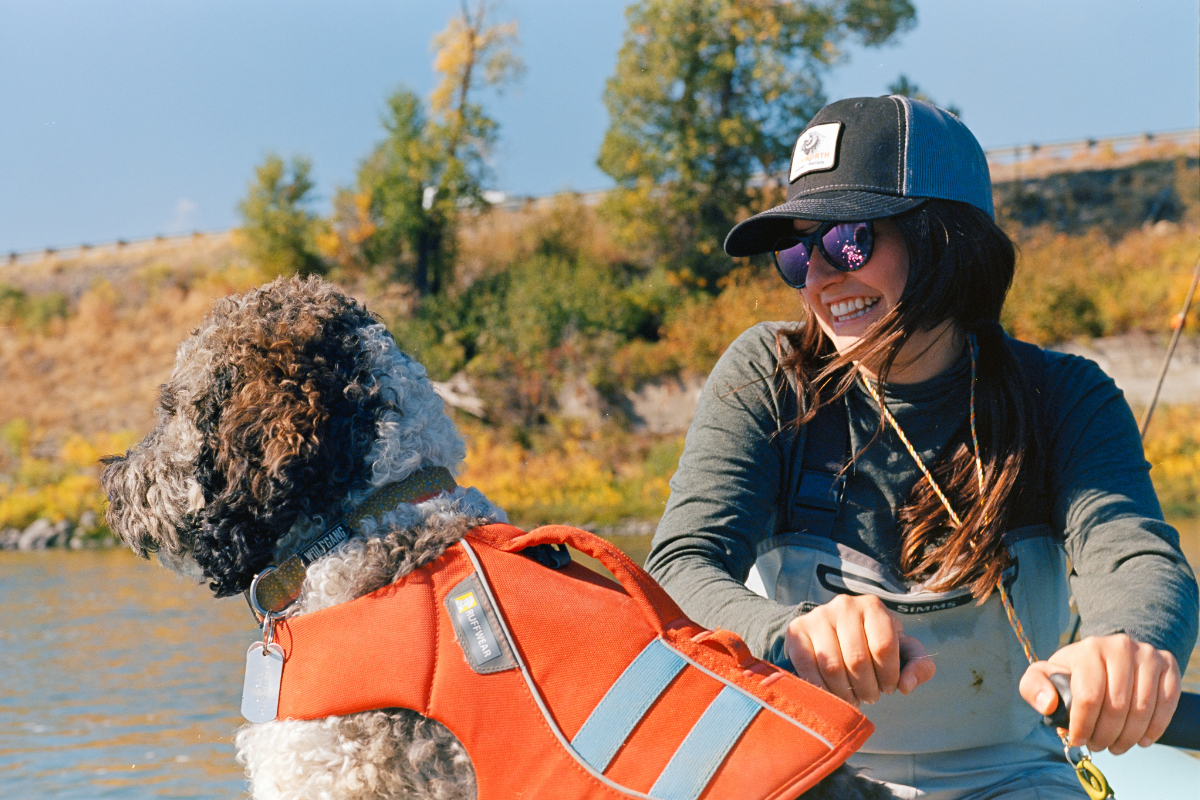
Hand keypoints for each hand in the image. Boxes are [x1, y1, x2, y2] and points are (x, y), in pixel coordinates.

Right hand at [784, 593, 935, 705]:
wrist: (834, 629)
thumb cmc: (874, 643)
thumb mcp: (902, 650)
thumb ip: (919, 666)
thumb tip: (906, 686)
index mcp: (873, 606)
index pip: (884, 647)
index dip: (889, 676)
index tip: (888, 687)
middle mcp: (844, 605)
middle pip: (857, 660)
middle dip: (867, 688)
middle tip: (870, 696)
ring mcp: (818, 616)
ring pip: (832, 667)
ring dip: (845, 693)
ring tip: (852, 698)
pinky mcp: (796, 630)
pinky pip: (807, 668)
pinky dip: (821, 689)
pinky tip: (831, 694)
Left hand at [1019, 634, 1180, 753]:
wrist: (1109, 654)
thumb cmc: (1074, 671)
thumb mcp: (1046, 673)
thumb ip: (1033, 687)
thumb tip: (1048, 705)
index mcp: (1088, 649)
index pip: (1089, 696)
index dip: (1083, 725)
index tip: (1078, 740)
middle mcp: (1120, 647)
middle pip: (1117, 706)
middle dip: (1105, 735)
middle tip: (1099, 746)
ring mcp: (1147, 654)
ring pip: (1143, 709)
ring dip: (1129, 737)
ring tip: (1116, 746)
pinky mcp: (1167, 664)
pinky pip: (1167, 704)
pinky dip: (1155, 728)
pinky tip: (1141, 740)